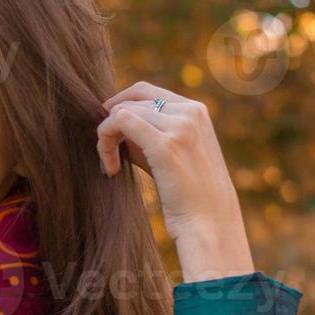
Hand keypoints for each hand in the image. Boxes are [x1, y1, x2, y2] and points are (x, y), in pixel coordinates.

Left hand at [95, 81, 254, 280]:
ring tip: (110, 166)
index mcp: (195, 110)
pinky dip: (105, 143)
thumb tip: (110, 118)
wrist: (209, 224)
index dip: (119, 107)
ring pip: (122, 112)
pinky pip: (120, 122)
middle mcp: (190, 112)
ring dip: (105, 138)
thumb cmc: (186, 195)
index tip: (110, 135)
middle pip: (130, 100)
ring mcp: (180, 125)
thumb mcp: (168, 154)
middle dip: (110, 124)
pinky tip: (110, 168)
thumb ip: (145, 132)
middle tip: (107, 155)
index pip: (144, 91)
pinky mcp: (165, 144)